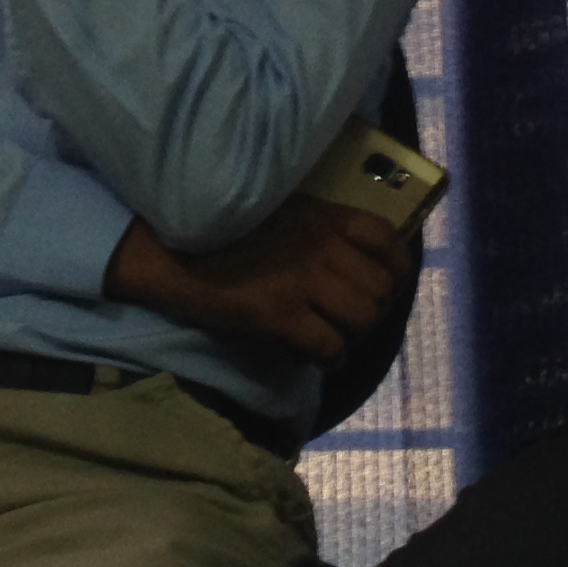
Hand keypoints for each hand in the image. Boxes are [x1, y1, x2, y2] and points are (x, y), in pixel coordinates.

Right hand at [104, 197, 404, 362]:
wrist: (168, 249)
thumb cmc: (218, 227)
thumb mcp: (275, 208)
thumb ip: (313, 226)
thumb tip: (344, 256)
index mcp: (322, 217)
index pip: (386, 239)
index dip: (398, 266)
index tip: (389, 282)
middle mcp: (321, 247)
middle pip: (380, 288)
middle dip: (375, 310)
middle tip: (354, 320)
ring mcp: (302, 282)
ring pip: (362, 319)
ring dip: (356, 336)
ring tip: (337, 339)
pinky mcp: (279, 315)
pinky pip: (329, 346)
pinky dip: (332, 358)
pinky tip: (319, 358)